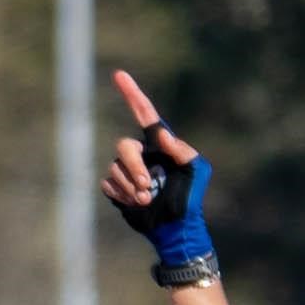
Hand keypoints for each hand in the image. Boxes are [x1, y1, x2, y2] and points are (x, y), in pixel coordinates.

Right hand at [102, 69, 215, 275]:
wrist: (175, 229)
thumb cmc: (190, 199)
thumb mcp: (196, 173)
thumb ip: (184, 151)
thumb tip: (163, 135)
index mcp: (159, 146)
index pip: (145, 114)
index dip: (132, 94)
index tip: (119, 75)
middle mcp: (141, 154)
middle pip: (123, 146)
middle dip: (134, 167)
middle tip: (149, 187)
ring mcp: (127, 171)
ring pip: (115, 168)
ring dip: (132, 187)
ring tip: (148, 200)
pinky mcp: (117, 189)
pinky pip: (108, 184)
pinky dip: (122, 195)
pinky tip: (137, 204)